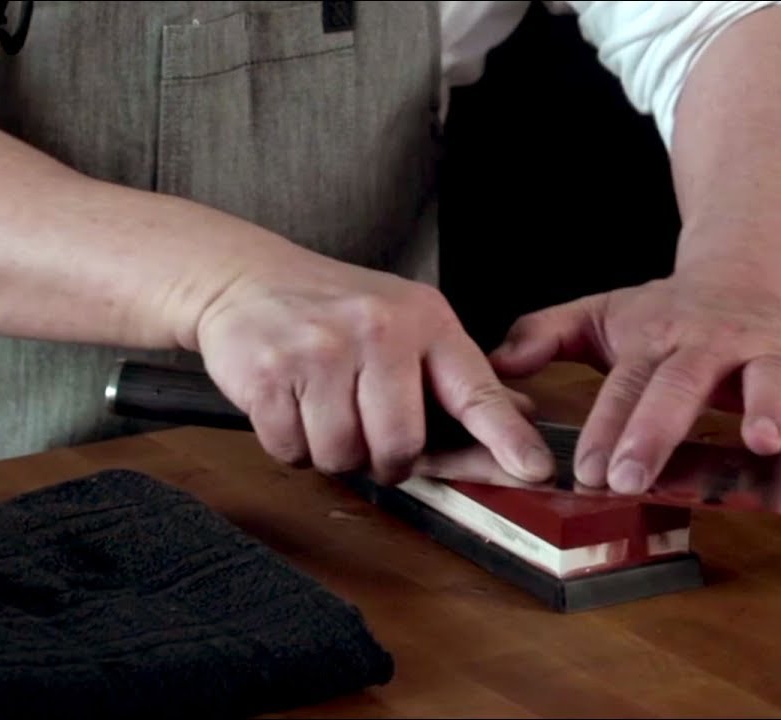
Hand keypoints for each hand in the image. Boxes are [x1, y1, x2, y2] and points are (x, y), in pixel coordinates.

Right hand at [193, 250, 550, 486]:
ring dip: (331, 452)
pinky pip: (293, 451)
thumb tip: (519, 418)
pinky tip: (291, 407)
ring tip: (323, 410)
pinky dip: (290, 445)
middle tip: (367, 434)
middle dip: (384, 461)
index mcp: (424, 320)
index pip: (475, 390)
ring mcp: (322, 351)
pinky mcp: (272, 374)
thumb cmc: (332, 309)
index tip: (533, 468)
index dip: (505, 437)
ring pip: (342, 456)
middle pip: (400, 446)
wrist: (247, 279)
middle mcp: (378, 330)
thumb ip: (458, 377)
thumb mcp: (405, 322)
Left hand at [487, 274, 780, 493]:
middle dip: (656, 431)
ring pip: (769, 377)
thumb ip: (544, 336)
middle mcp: (707, 349)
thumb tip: (492, 360)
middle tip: (632, 472)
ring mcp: (761, 354)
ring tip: (762, 438)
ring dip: (768, 405)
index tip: (585, 469)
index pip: (622, 389)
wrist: (737, 272)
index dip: (604, 427)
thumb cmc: (663, 311)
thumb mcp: (599, 318)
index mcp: (653, 345)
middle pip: (681, 388)